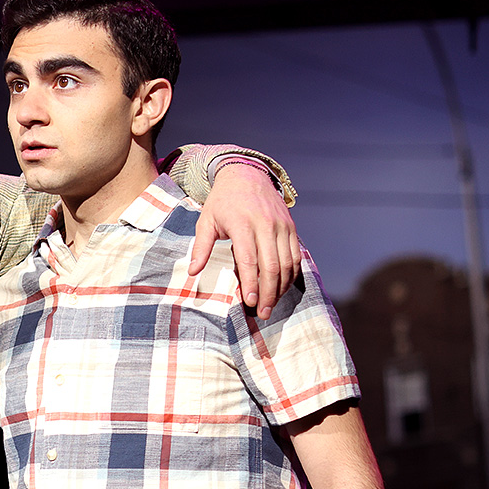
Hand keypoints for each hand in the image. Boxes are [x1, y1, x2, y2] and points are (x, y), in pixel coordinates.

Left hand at [189, 161, 299, 319]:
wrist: (247, 175)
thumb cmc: (222, 202)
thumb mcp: (206, 220)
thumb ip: (201, 247)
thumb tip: (193, 273)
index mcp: (242, 224)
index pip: (249, 259)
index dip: (251, 282)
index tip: (248, 302)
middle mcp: (265, 225)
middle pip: (272, 265)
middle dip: (268, 293)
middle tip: (262, 313)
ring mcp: (281, 226)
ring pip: (287, 263)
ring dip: (281, 288)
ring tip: (271, 306)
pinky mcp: (291, 227)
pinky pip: (295, 256)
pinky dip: (291, 275)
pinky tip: (282, 288)